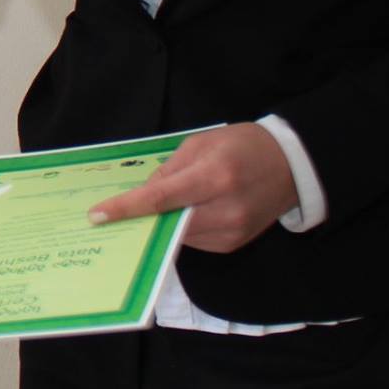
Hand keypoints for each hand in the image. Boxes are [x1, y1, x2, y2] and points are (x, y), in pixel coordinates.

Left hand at [87, 123, 298, 253]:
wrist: (291, 165)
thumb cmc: (242, 145)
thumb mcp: (200, 144)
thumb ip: (169, 169)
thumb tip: (144, 194)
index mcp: (213, 177)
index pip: (160, 199)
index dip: (125, 208)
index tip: (97, 216)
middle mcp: (224, 209)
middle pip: (167, 223)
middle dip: (140, 219)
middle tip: (113, 215)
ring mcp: (232, 232)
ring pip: (178, 235)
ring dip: (161, 224)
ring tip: (154, 208)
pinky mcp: (234, 244)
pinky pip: (195, 241)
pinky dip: (181, 229)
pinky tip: (181, 214)